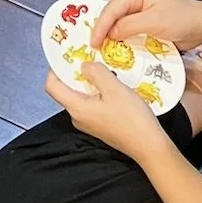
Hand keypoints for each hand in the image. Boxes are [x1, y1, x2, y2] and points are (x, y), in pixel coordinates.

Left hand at [46, 63, 169, 163]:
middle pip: (67, 90)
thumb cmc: (132, 119)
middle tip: (91, 59)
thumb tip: (84, 66)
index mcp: (76, 108)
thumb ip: (96, 72)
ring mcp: (89, 123)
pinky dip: (99, 92)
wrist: (150, 146)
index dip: (56, 69)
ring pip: (82, 96)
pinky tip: (114, 87)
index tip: (69, 56)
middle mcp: (78, 117)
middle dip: (76, 73)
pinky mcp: (100, 125)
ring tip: (106, 71)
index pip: (52, 86)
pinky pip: (92, 103)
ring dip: (91, 82)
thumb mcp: (114, 88)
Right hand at [90, 0, 201, 55]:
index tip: (93, 43)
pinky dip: (119, 40)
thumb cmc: (183, 20)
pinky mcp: (142, 23)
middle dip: (100, 30)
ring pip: (116, 23)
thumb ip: (129, 26)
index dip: (99, 26)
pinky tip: (113, 49)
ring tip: (99, 50)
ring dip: (108, 36)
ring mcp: (138, 11)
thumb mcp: (154, 23)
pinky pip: (125, 31)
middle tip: (92, 48)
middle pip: (109, 14)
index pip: (110, 9)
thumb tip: (110, 33)